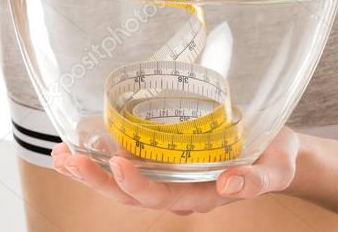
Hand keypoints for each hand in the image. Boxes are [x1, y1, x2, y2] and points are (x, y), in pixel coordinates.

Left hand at [51, 127, 299, 215]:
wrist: (276, 150)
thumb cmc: (276, 157)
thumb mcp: (276, 168)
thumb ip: (257, 179)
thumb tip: (229, 183)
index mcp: (202, 196)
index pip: (161, 196)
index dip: (136, 183)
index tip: (118, 162)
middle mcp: (179, 190)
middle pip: (129, 194)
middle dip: (97, 180)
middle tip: (69, 159)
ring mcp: (169, 176)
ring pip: (121, 183)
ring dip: (90, 171)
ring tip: (61, 155)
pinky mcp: (166, 160)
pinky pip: (129, 163)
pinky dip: (103, 155)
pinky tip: (82, 141)